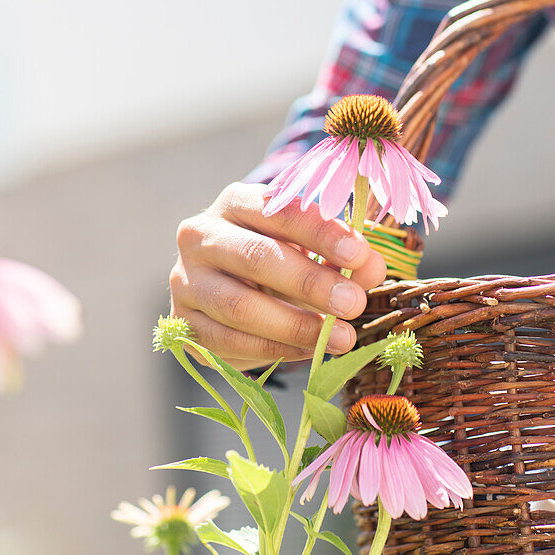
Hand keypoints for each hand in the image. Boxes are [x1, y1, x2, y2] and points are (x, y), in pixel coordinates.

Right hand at [170, 182, 387, 371]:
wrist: (226, 284)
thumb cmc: (279, 257)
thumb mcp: (313, 247)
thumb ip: (344, 255)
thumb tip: (371, 269)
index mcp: (234, 203)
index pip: (277, 211)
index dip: (319, 233)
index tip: (358, 255)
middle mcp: (199, 237)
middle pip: (255, 258)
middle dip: (309, 283)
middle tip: (353, 304)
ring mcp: (186, 281)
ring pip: (238, 307)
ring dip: (295, 327)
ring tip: (340, 338)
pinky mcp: (183, 324)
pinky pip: (228, 343)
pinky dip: (274, 351)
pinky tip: (309, 351)